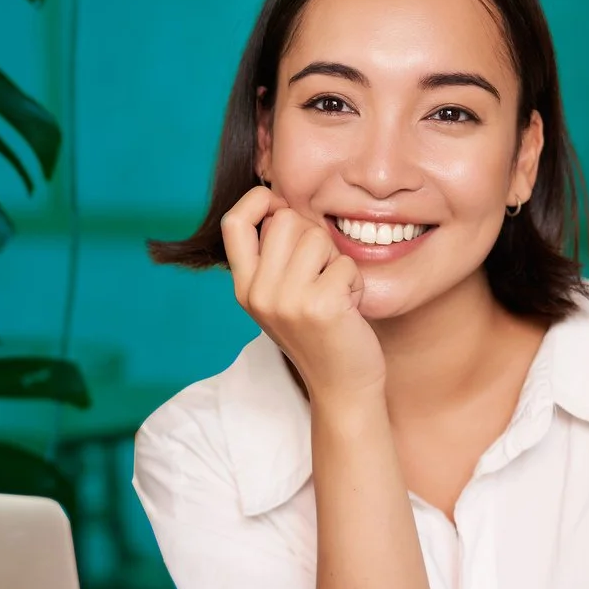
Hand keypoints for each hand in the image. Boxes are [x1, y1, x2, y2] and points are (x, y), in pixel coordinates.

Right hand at [220, 186, 384, 400]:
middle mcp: (258, 293)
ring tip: (335, 291)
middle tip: (321, 272)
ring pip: (317, 237)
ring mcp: (286, 301)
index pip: (234, 222)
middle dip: (312, 236)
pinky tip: (349, 308)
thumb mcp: (281, 297)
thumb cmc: (319, 335)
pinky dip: (355, 282)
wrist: (341, 387)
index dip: (259, 201)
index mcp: (244, 288)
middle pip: (285, 220)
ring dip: (336, 260)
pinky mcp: (319, 306)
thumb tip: (279, 203)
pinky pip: (344, 264)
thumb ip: (273, 258)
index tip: (282, 207)